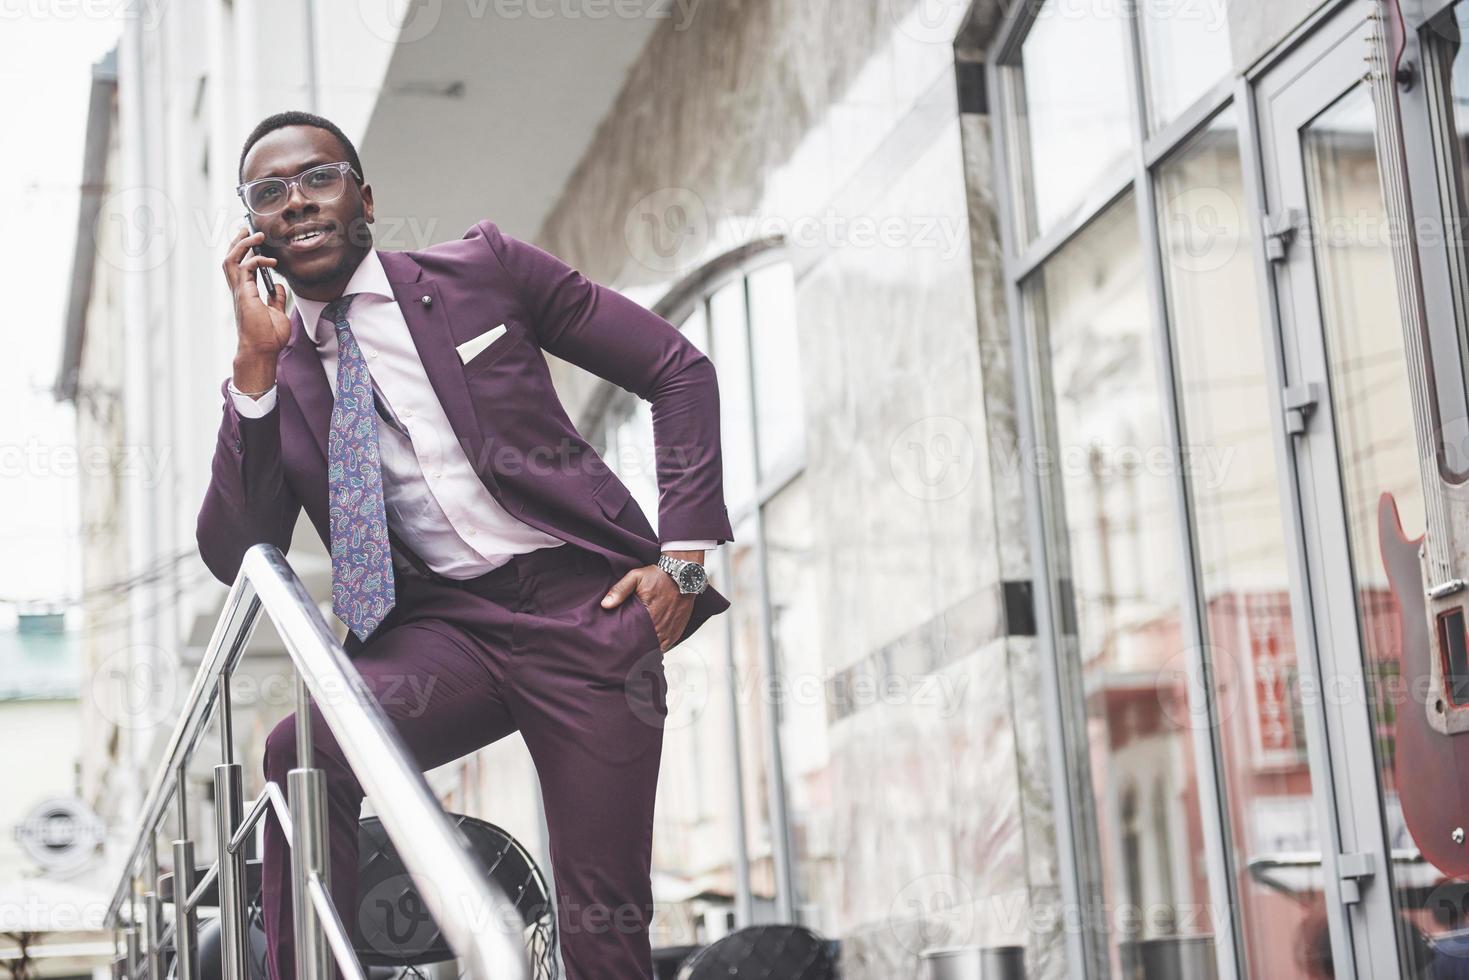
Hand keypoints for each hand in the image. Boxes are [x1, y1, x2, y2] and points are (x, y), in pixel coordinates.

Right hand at [224, 225, 290, 390]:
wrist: (262, 350)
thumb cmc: (268, 337)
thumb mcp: (277, 313)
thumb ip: (276, 298)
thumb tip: (278, 286)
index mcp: (245, 293)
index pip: (239, 266)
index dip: (243, 251)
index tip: (252, 240)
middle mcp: (239, 290)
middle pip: (230, 258)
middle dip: (237, 241)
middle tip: (247, 228)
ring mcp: (239, 291)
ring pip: (231, 259)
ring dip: (242, 244)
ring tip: (255, 235)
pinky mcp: (244, 294)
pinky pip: (245, 268)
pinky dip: (256, 260)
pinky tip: (270, 261)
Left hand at [601, 560, 697, 652]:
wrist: (683, 574)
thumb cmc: (660, 576)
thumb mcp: (636, 577)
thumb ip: (620, 590)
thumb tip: (605, 604)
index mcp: (648, 614)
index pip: (635, 638)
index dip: (627, 644)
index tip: (620, 646)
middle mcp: (661, 625)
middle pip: (646, 646)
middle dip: (636, 649)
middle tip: (626, 650)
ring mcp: (670, 630)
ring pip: (657, 648)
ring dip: (648, 649)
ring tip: (638, 651)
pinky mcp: (677, 630)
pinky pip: (667, 646)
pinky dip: (659, 647)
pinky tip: (651, 646)